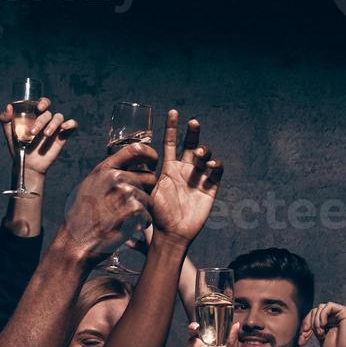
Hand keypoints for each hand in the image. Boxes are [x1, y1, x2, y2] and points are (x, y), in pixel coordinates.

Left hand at [0, 98, 77, 176]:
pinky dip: (71, 123)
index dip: (42, 102)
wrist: (27, 165)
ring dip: (53, 124)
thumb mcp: (9, 132)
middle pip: (48, 112)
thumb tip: (9, 107)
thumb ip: (5, 119)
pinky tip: (65, 127)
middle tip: (33, 132)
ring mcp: (55, 127)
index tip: (38, 107)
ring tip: (45, 135)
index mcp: (35, 115)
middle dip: (41, 120)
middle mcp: (46, 119)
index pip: (42, 103)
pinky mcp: (63, 136)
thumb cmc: (18, 147)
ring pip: (59, 117)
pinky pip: (72, 125)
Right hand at [58, 142, 157, 263]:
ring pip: (149, 198)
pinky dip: (142, 223)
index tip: (153, 163)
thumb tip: (126, 166)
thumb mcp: (90, 187)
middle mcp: (115, 177)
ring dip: (143, 210)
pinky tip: (129, 227)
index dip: (150, 155)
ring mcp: (124, 193)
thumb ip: (108, 175)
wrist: (76, 241)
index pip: (135, 150)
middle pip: (149, 178)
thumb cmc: (83, 217)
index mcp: (105, 169)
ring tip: (127, 219)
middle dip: (147, 191)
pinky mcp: (131, 211)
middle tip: (135, 204)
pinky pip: (148, 214)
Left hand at [149, 109, 222, 243]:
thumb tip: (129, 156)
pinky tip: (212, 165)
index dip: (172, 127)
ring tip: (200, 153)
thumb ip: (142, 174)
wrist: (170, 234)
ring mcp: (198, 178)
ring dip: (204, 150)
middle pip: (191, 145)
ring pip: (205, 157)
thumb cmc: (156, 214)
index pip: (171, 142)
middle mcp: (185, 170)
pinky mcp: (210, 188)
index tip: (173, 112)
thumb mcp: (145, 191)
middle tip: (193, 122)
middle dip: (193, 132)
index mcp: (169, 168)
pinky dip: (217, 165)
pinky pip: (217, 173)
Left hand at [300, 302, 345, 346]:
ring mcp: (339, 313)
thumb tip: (304, 326)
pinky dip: (323, 315)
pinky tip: (323, 326)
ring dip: (316, 321)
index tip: (302, 339)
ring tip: (320, 333)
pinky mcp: (345, 311)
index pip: (312, 317)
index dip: (304, 326)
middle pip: (314, 311)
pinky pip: (329, 306)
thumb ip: (314, 329)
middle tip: (306, 335)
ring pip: (320, 308)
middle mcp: (334, 316)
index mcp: (328, 323)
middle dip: (307, 323)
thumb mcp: (320, 339)